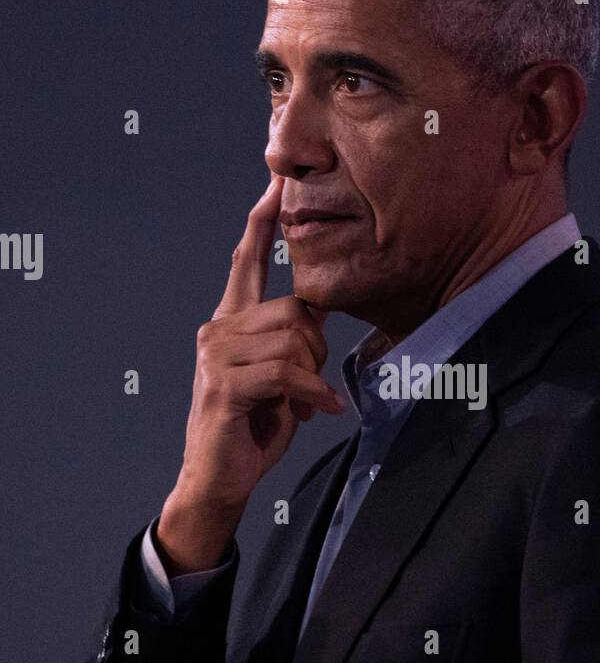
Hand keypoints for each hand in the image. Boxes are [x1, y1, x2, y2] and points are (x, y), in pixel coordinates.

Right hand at [156, 176, 345, 572]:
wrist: (220, 477)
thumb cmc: (252, 426)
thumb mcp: (283, 374)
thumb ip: (294, 337)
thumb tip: (321, 307)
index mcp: (230, 321)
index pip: (245, 261)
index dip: (261, 223)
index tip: (274, 185)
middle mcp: (217, 328)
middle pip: (294, 309)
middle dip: (318, 348)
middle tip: (312, 383)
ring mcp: (216, 354)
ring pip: (294, 339)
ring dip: (313, 375)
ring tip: (305, 402)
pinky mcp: (223, 384)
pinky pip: (286, 373)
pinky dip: (311, 395)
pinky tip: (318, 413)